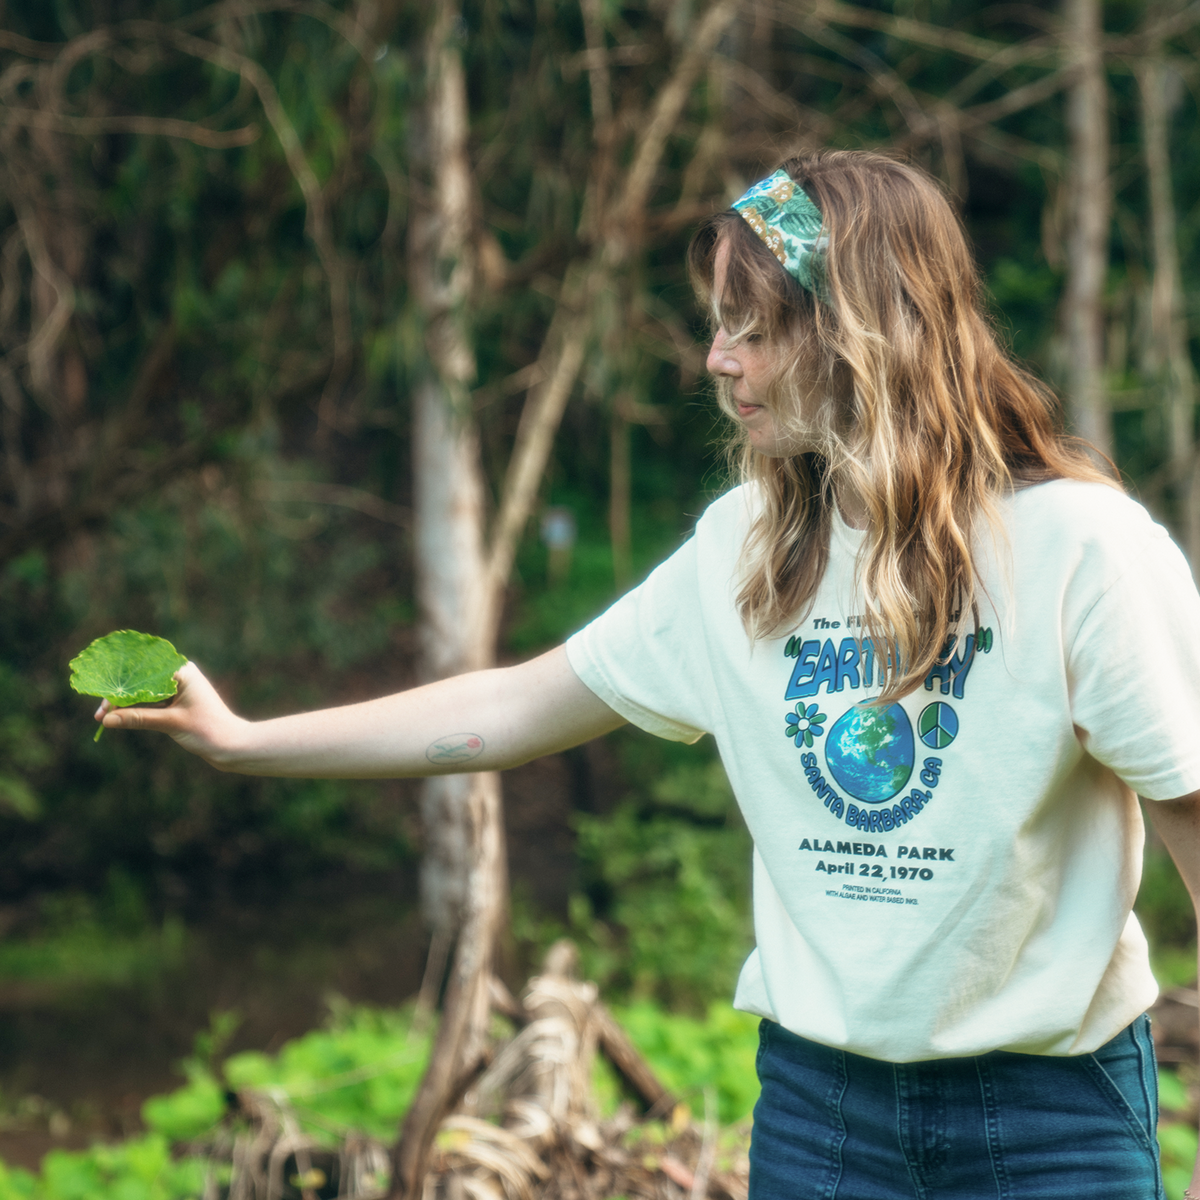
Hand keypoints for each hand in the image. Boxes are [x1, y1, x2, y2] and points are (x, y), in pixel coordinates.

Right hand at [94, 662, 247, 767]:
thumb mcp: (170, 723)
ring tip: (103, 718)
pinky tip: (119, 718)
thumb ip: (138, 719)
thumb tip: (107, 720)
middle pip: (142, 681)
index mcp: (183, 671)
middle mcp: (180, 674)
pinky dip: (136, 710)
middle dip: (120, 697)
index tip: (103, 701)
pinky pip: (151, 701)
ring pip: (145, 692)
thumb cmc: (207, 730)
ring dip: (126, 705)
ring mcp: (179, 687)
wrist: (231, 746)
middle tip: (98, 714)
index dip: (122, 686)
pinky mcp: (177, 701)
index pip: (144, 672)